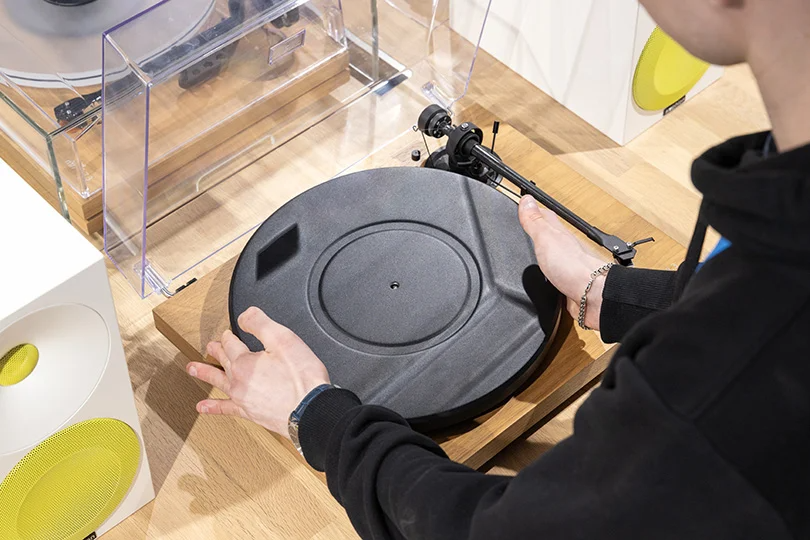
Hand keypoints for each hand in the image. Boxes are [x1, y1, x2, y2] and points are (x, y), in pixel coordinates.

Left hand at [186, 307, 329, 437]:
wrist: (311, 410)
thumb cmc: (302, 378)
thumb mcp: (284, 340)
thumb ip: (261, 323)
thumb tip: (245, 315)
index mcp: (245, 362)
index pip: (231, 343)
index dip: (229, 335)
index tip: (228, 332)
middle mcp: (239, 381)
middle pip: (223, 361)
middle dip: (216, 351)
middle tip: (209, 346)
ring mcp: (242, 398)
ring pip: (218, 382)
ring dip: (204, 374)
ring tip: (192, 369)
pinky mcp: (250, 413)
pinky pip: (226, 409)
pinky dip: (213, 408)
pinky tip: (203, 408)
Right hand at [518, 196, 609, 329]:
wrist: (592, 295)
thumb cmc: (573, 266)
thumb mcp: (546, 238)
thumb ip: (535, 222)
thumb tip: (527, 200)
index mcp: (558, 234)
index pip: (545, 216)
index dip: (535, 209)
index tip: (527, 202)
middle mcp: (564, 249)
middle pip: (550, 234)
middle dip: (540, 228)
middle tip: (531, 221)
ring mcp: (566, 266)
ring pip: (553, 254)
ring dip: (545, 251)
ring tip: (536, 246)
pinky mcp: (565, 284)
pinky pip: (554, 275)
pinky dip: (548, 274)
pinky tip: (545, 276)